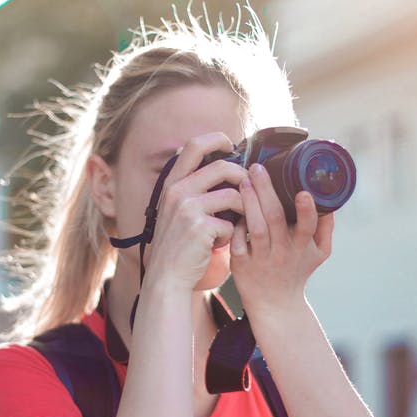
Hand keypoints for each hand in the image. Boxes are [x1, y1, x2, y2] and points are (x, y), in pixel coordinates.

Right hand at [142, 133, 249, 290]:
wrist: (167, 276)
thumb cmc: (178, 244)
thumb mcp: (176, 210)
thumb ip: (193, 189)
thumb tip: (225, 167)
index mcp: (172, 183)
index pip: (194, 145)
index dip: (217, 139)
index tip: (231, 146)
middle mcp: (177, 191)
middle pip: (223, 167)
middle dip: (244, 177)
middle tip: (249, 190)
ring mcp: (187, 208)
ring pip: (234, 196)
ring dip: (242, 211)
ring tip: (234, 225)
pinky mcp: (200, 227)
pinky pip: (231, 224)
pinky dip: (230, 236)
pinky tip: (218, 244)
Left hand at [229, 163, 333, 316]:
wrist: (275, 305)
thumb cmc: (297, 271)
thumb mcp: (319, 253)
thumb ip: (326, 227)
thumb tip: (330, 199)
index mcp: (302, 247)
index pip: (307, 227)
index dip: (306, 211)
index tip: (303, 192)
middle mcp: (282, 253)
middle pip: (275, 219)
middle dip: (266, 191)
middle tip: (258, 168)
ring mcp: (261, 259)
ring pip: (255, 228)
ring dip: (249, 202)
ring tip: (244, 181)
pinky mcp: (241, 265)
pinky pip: (237, 241)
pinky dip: (235, 225)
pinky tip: (232, 207)